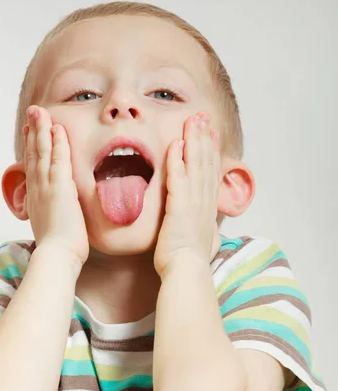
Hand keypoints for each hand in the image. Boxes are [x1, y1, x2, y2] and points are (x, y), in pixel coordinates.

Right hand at [24, 105, 88, 266]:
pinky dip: (58, 143)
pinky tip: (58, 129)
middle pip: (34, 154)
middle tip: (33, 113)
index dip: (32, 148)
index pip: (33, 166)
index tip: (32, 133)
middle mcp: (37, 189)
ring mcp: (47, 186)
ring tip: (40, 112)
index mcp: (36, 197)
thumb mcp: (52, 225)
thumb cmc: (60, 247)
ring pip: (42, 152)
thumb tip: (58, 210)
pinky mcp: (60, 188)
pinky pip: (59, 159)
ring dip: (42, 130)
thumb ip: (54, 212)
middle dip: (34, 132)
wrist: (57, 255)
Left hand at [154, 112, 220, 277]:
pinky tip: (176, 143)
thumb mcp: (206, 244)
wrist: (187, 272)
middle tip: (203, 118)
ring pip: (196, 165)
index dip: (211, 153)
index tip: (211, 136)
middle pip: (206, 163)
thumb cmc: (190, 263)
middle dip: (204, 138)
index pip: (210, 174)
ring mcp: (193, 202)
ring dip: (194, 141)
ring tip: (193, 121)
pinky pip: (178, 178)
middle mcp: (204, 201)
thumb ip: (208, 234)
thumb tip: (213, 236)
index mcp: (207, 208)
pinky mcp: (180, 206)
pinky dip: (178, 160)